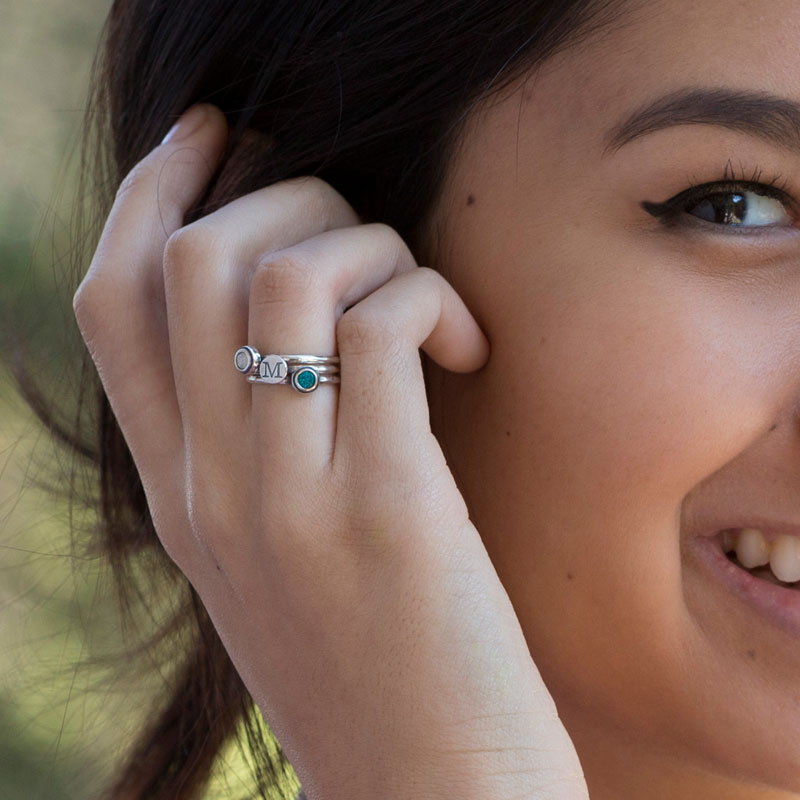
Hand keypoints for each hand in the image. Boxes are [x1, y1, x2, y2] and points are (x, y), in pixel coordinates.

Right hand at [73, 103, 588, 799]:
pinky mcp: (390, 507)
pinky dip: (431, 297)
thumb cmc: (372, 665)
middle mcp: (214, 487)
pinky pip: (385, 325)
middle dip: (287, 195)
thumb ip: (261, 448)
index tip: (215, 134)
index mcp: (180, 494)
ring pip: (286, 273)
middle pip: (197, 258)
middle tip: (361, 233)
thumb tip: (296, 323)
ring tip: (421, 297)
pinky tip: (467, 346)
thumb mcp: (281, 555)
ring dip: (368, 240)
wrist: (428, 796)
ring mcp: (291, 498)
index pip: (112, 302)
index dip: (153, 192)